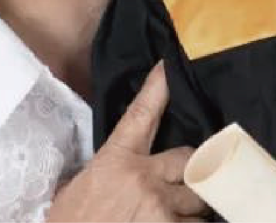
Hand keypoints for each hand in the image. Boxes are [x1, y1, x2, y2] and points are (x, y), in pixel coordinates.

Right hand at [46, 62, 206, 222]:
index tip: (168, 67)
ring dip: (194, 209)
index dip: (158, 88)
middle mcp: (144, 178)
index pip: (142, 115)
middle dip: (193, 173)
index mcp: (116, 161)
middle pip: (191, 160)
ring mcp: (160, 209)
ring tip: (179, 216)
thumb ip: (104, 171)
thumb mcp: (75, 192)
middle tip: (185, 185)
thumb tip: (117, 166)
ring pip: (200, 199)